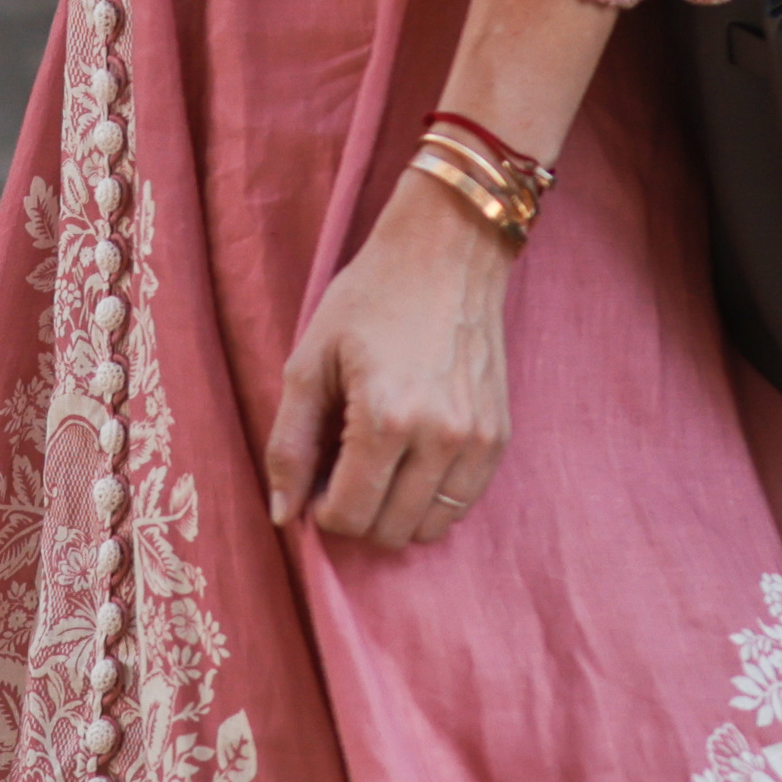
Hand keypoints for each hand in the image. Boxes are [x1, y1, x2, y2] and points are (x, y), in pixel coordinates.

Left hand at [263, 178, 517, 551]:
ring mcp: (476, 439)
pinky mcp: (499, 435)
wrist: (448, 251)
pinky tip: (413, 461)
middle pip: (388, 530)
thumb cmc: (370, 297)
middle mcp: (438, 437)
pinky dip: (432, 499)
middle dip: (356, 513)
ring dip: (396, 512)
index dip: (320, 508)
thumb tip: (282, 515)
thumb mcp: (310, 360)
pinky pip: (463, 503)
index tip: (317, 478)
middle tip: (345, 470)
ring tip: (381, 467)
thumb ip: (289, 443)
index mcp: (384, 418)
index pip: (348, 515)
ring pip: (429, 527)